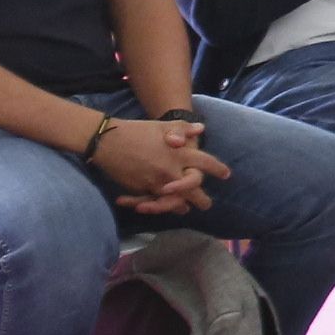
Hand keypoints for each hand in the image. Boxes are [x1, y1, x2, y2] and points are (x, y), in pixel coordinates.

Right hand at [89, 117, 228, 211]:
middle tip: (206, 205)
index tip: (226, 175)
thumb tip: (201, 129)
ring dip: (180, 206)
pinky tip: (161, 207)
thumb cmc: (138, 130)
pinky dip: (158, 206)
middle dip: (201, 199)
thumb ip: (183, 128)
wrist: (108, 141)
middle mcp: (172, 170)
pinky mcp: (141, 189)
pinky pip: (154, 201)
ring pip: (174, 201)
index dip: (218, 169)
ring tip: (185, 209)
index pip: (205, 163)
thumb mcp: (163, 125)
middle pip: (193, 190)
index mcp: (181, 153)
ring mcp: (156, 182)